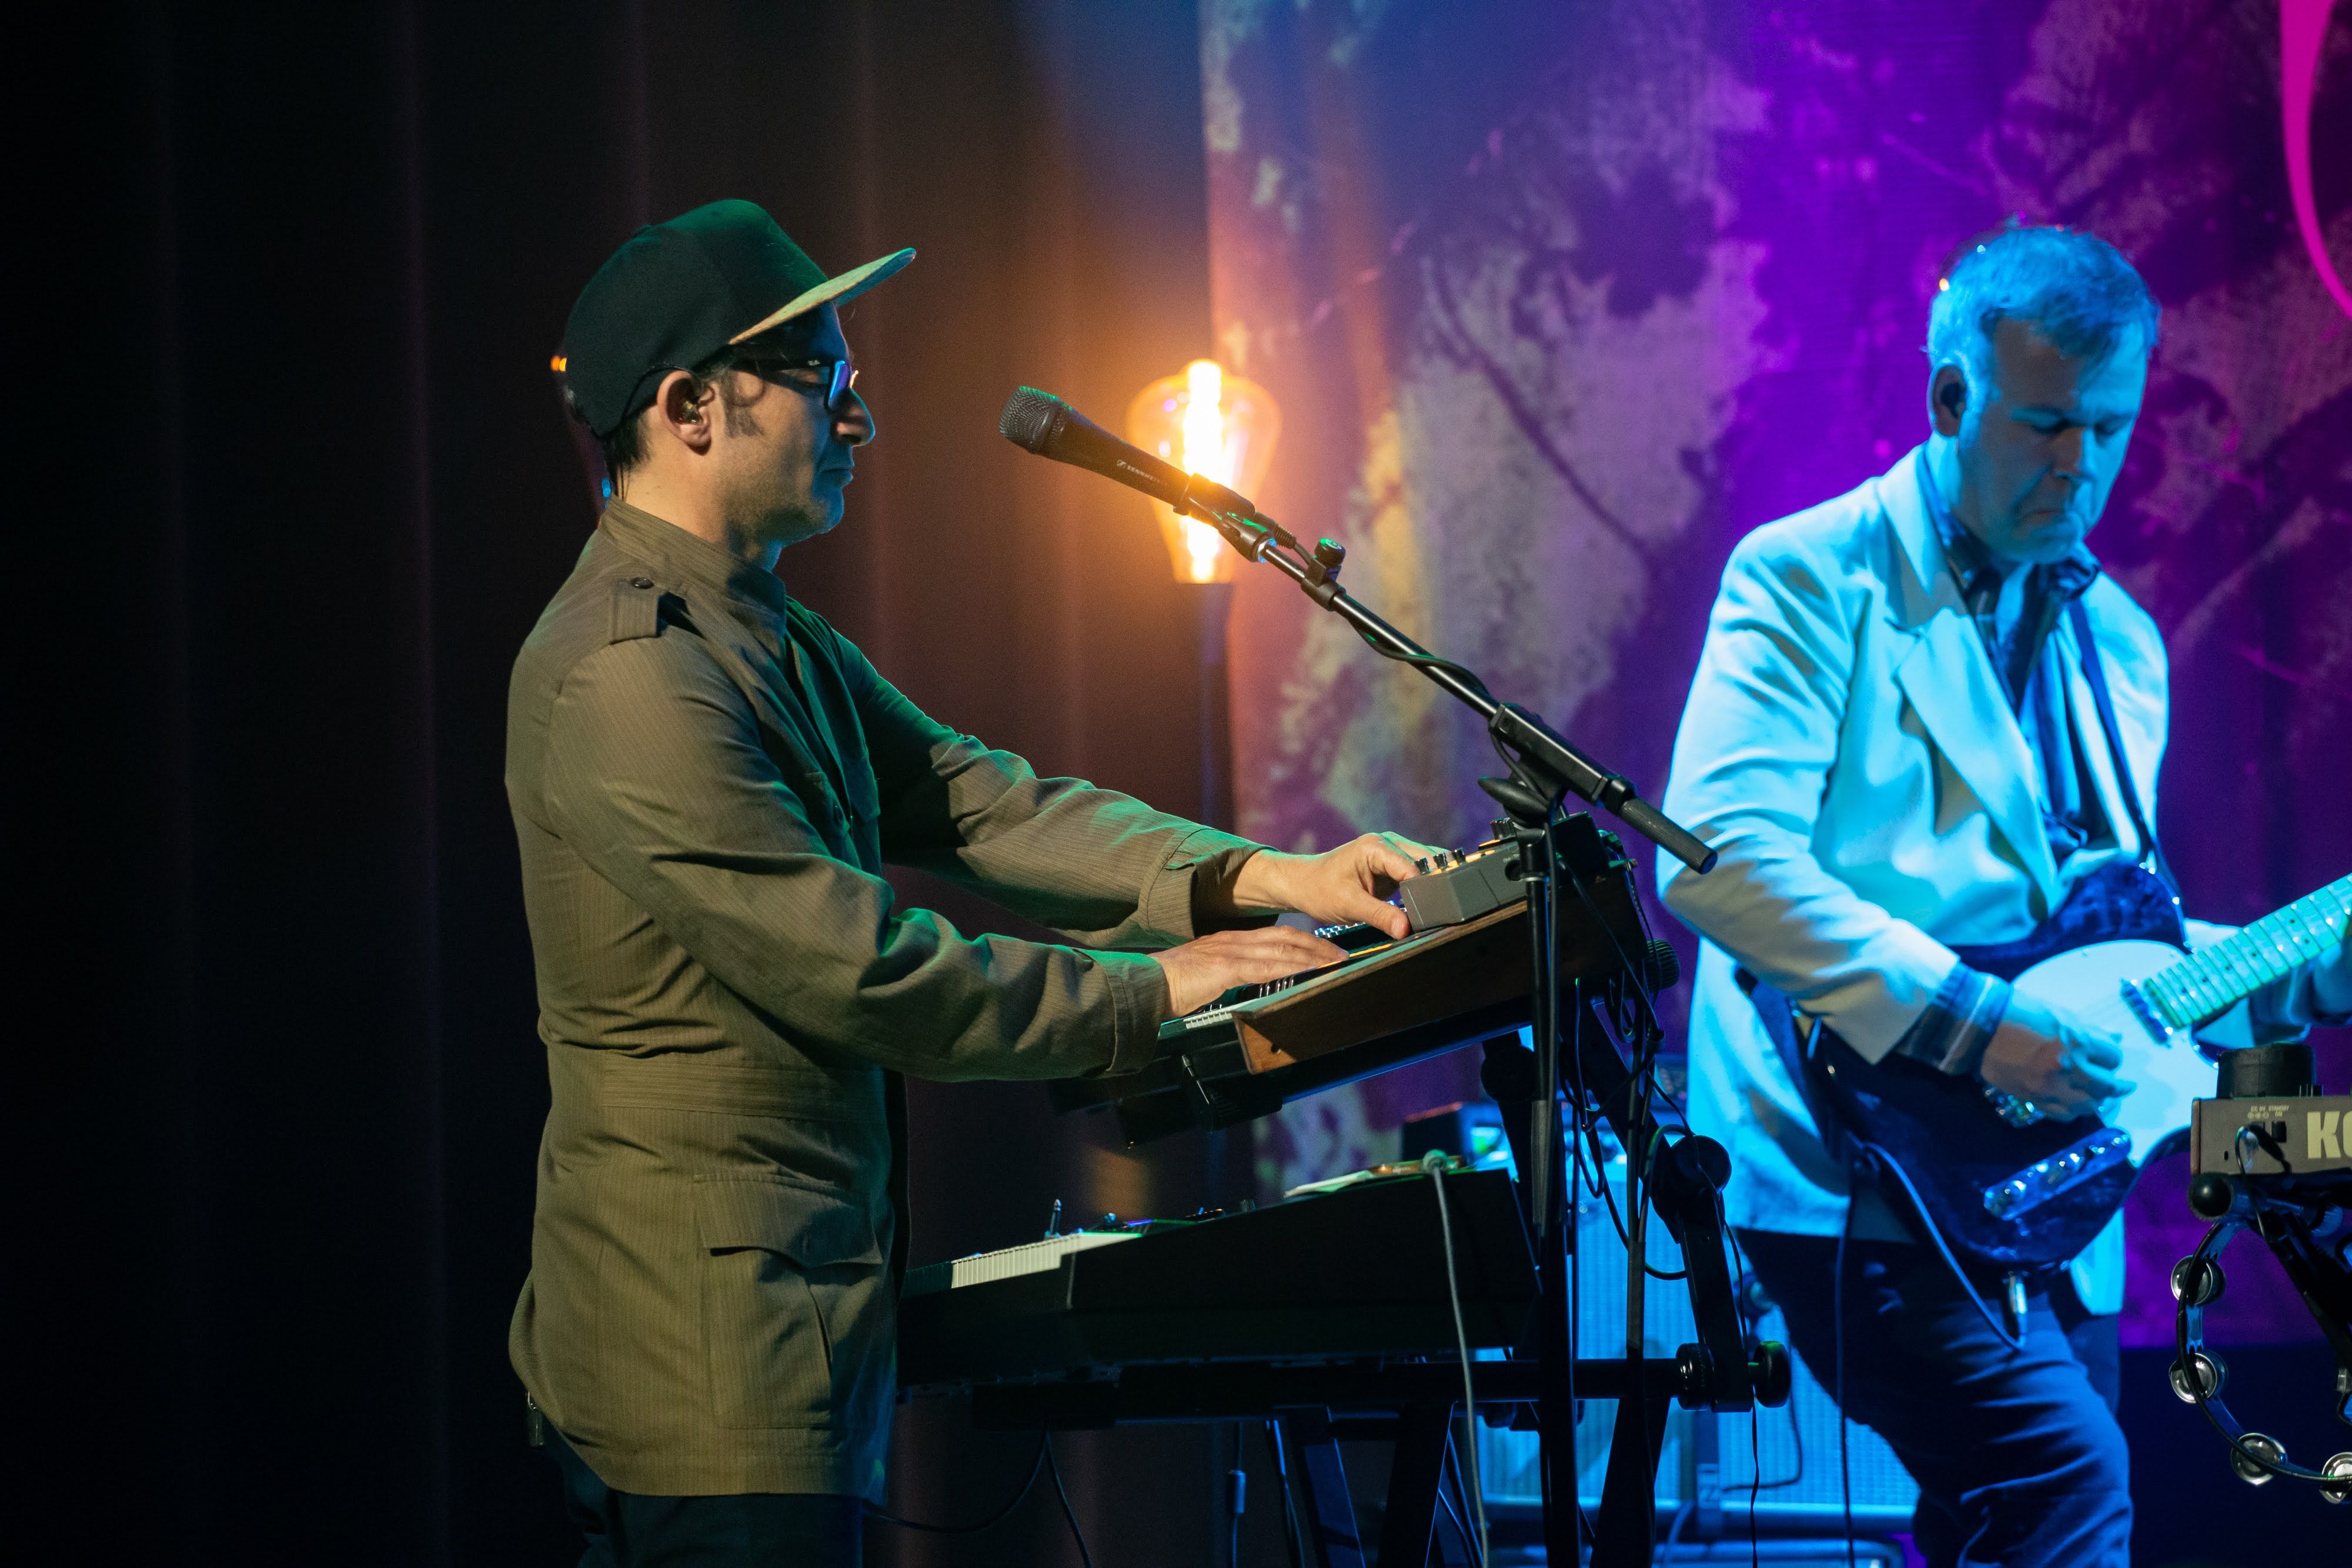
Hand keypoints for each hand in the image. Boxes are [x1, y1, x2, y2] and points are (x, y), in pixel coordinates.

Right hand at [1152, 926, 1351, 1015]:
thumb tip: (1248, 983)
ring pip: (1281, 949)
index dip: (1304, 942)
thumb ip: (1229, 975)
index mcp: (1230, 942)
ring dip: (1312, 956)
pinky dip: (1291, 967)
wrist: (1146, 986)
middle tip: (1342, 955)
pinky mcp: (1225, 967)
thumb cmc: (1172, 986)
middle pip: (1286, 938)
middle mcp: (1234, 941)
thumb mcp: (1207, 977)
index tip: (1325, 951)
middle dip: (1317, 946)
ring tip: (1335, 962)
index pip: (1276, 937)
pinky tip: (1307, 971)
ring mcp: (1230, 951)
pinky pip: (1265, 966)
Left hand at [1229, 832, 1445, 940]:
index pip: (1414, 868)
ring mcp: (1393, 853)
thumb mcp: (1349, 905)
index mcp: (1376, 847)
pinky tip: (1423, 905)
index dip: (1424, 890)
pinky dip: (1423, 888)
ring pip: (1426, 866)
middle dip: (1434, 884)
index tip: (1430, 913)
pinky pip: (1418, 874)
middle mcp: (1388, 844)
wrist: (1304, 884)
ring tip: (1432, 909)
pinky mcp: (1394, 866)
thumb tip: (1406, 929)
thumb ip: (1380, 915)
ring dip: (1430, 885)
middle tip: (1438, 911)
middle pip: (1427, 861)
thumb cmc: (1320, 889)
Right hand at [1978, 992, 2129, 1119]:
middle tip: (2121, 1084)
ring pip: (2088, 1106)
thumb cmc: (2020, 1011)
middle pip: (2106, 1087)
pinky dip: (2073, 1111)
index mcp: (2076, 1042)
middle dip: (2115, 1084)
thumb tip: (2116, 1038)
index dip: (2111, 1055)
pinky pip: (2062, 1115)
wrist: (1978, 1025)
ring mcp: (2049, 1087)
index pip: (2113, 1057)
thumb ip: (2089, 1030)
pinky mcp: (2032, 1098)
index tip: (2106, 1053)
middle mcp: (2067, 1069)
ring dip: (2097, 1100)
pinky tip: (2075, 1103)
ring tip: (2099, 1095)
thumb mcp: (2060, 1014)